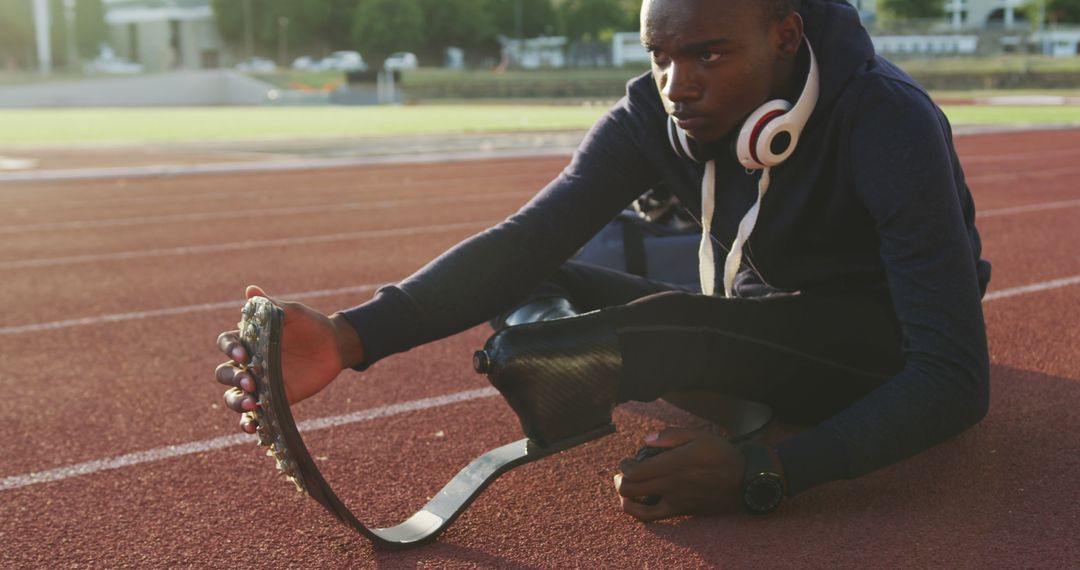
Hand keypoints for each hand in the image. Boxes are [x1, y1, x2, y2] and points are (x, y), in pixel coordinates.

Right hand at [214, 285, 363, 433]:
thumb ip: (272, 306)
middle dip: (233, 379)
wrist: (335, 346)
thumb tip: (251, 291)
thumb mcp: (294, 313)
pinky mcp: (273, 399)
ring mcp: (259, 383)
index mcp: (249, 339)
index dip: (230, 349)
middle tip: (251, 382)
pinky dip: (248, 422)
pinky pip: (254, 414)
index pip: (227, 343)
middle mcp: (249, 362)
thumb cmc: (311, 324)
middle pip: (224, 373)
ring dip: (236, 402)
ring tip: (251, 403)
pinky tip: (252, 426)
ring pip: (233, 396)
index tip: (244, 354)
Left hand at [614, 427, 744, 520]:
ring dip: (625, 499)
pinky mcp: (682, 511)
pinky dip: (640, 511)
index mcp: (675, 464)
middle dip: (620, 480)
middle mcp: (672, 485)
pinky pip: (653, 517)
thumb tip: (646, 440)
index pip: (636, 471)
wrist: (745, 480)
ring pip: (637, 508)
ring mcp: (676, 501)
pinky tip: (641, 502)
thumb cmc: (722, 454)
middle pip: (630, 489)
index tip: (627, 460)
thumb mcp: (699, 435)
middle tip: (624, 473)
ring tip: (627, 488)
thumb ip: (670, 435)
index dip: (624, 466)